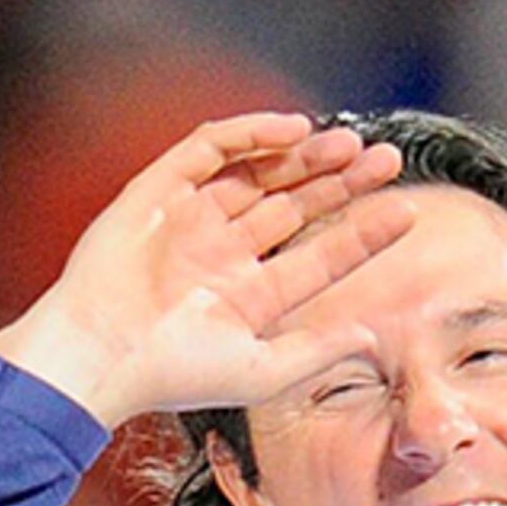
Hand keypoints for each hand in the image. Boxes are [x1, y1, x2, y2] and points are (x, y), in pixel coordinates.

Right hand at [0, 113, 415, 425]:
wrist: (100, 354)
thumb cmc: (171, 375)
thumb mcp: (261, 371)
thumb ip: (318, 351)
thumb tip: (373, 336)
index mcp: (249, 296)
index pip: (320, 256)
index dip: (363, 234)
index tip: (405, 213)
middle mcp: (224, 253)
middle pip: (296, 206)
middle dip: (341, 183)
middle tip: (386, 160)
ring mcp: (192, 219)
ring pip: (260, 173)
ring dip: (305, 156)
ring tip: (349, 146)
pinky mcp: (159, 190)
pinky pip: (210, 148)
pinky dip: (250, 133)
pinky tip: (292, 130)